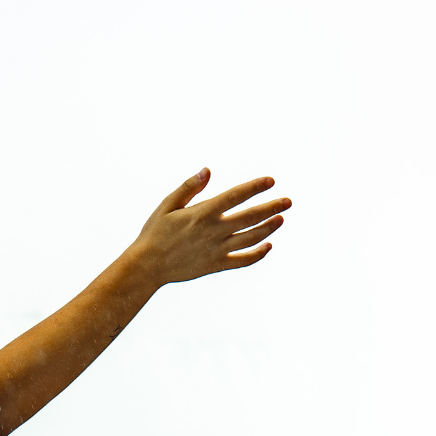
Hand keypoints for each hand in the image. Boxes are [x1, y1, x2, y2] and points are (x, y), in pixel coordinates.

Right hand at [121, 169, 289, 287]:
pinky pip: (242, 260)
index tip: (271, 181)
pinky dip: (257, 254)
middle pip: (250, 217)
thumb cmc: (155, 231)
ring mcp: (217, 249)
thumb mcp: (167, 205)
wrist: (147, 265)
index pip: (235, 196)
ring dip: (268, 228)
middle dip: (271, 208)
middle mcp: (213, 231)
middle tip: (288, 201)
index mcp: (202, 213)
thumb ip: (189, 188)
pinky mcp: (216, 264)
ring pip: (251, 238)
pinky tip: (268, 246)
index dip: (255, 187)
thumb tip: (207, 170)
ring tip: (280, 219)